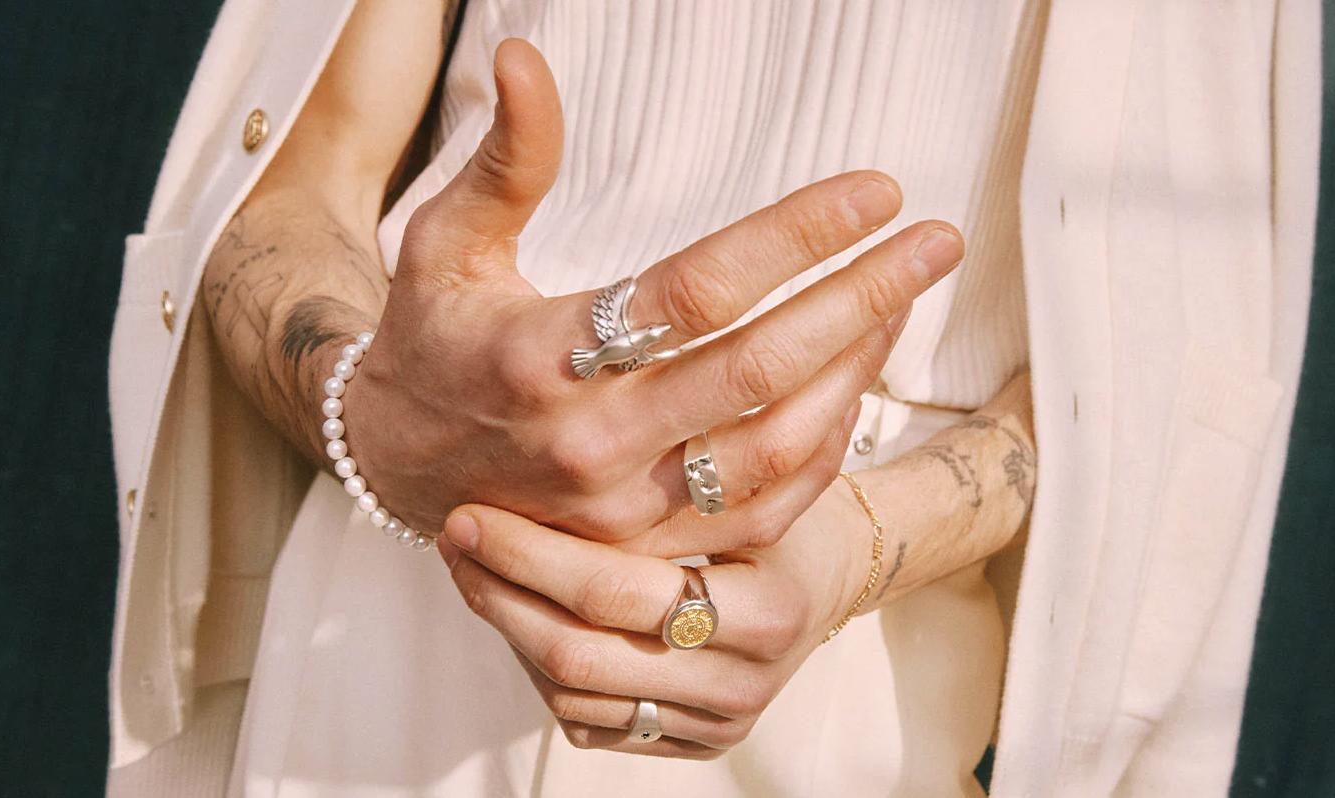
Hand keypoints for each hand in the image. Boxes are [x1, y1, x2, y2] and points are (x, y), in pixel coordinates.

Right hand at [341, 39, 962, 548]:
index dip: (795, 236)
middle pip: (758, 369)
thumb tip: (519, 54)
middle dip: (862, 298)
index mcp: (541, 357)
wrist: (396, 464)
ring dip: (858, 369)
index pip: (696, 291)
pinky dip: (825, 446)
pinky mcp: (649, 547)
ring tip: (908, 295)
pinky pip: (763, 507)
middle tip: (938, 240)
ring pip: (775, 446)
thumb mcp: (448, 238)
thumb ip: (506, 155)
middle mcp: (590, 442)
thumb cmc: (435, 334)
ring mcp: (626, 507)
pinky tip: (860, 381)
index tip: (876, 189)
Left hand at [435, 419, 877, 757]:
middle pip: (580, 655)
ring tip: (473, 568)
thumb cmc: (777, 505)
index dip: (529, 554)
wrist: (828, 572)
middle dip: (499, 594)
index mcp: (766, 612)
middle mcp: (744, 684)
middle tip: (452, 538)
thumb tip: (547, 448)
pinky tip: (521, 611)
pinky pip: (587, 721)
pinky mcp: (691, 744)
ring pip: (573, 696)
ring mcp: (717, 723)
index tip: (469, 510)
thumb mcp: (744, 481)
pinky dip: (540, 670)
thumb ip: (668, 480)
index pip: (617, 593)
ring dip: (509, 630)